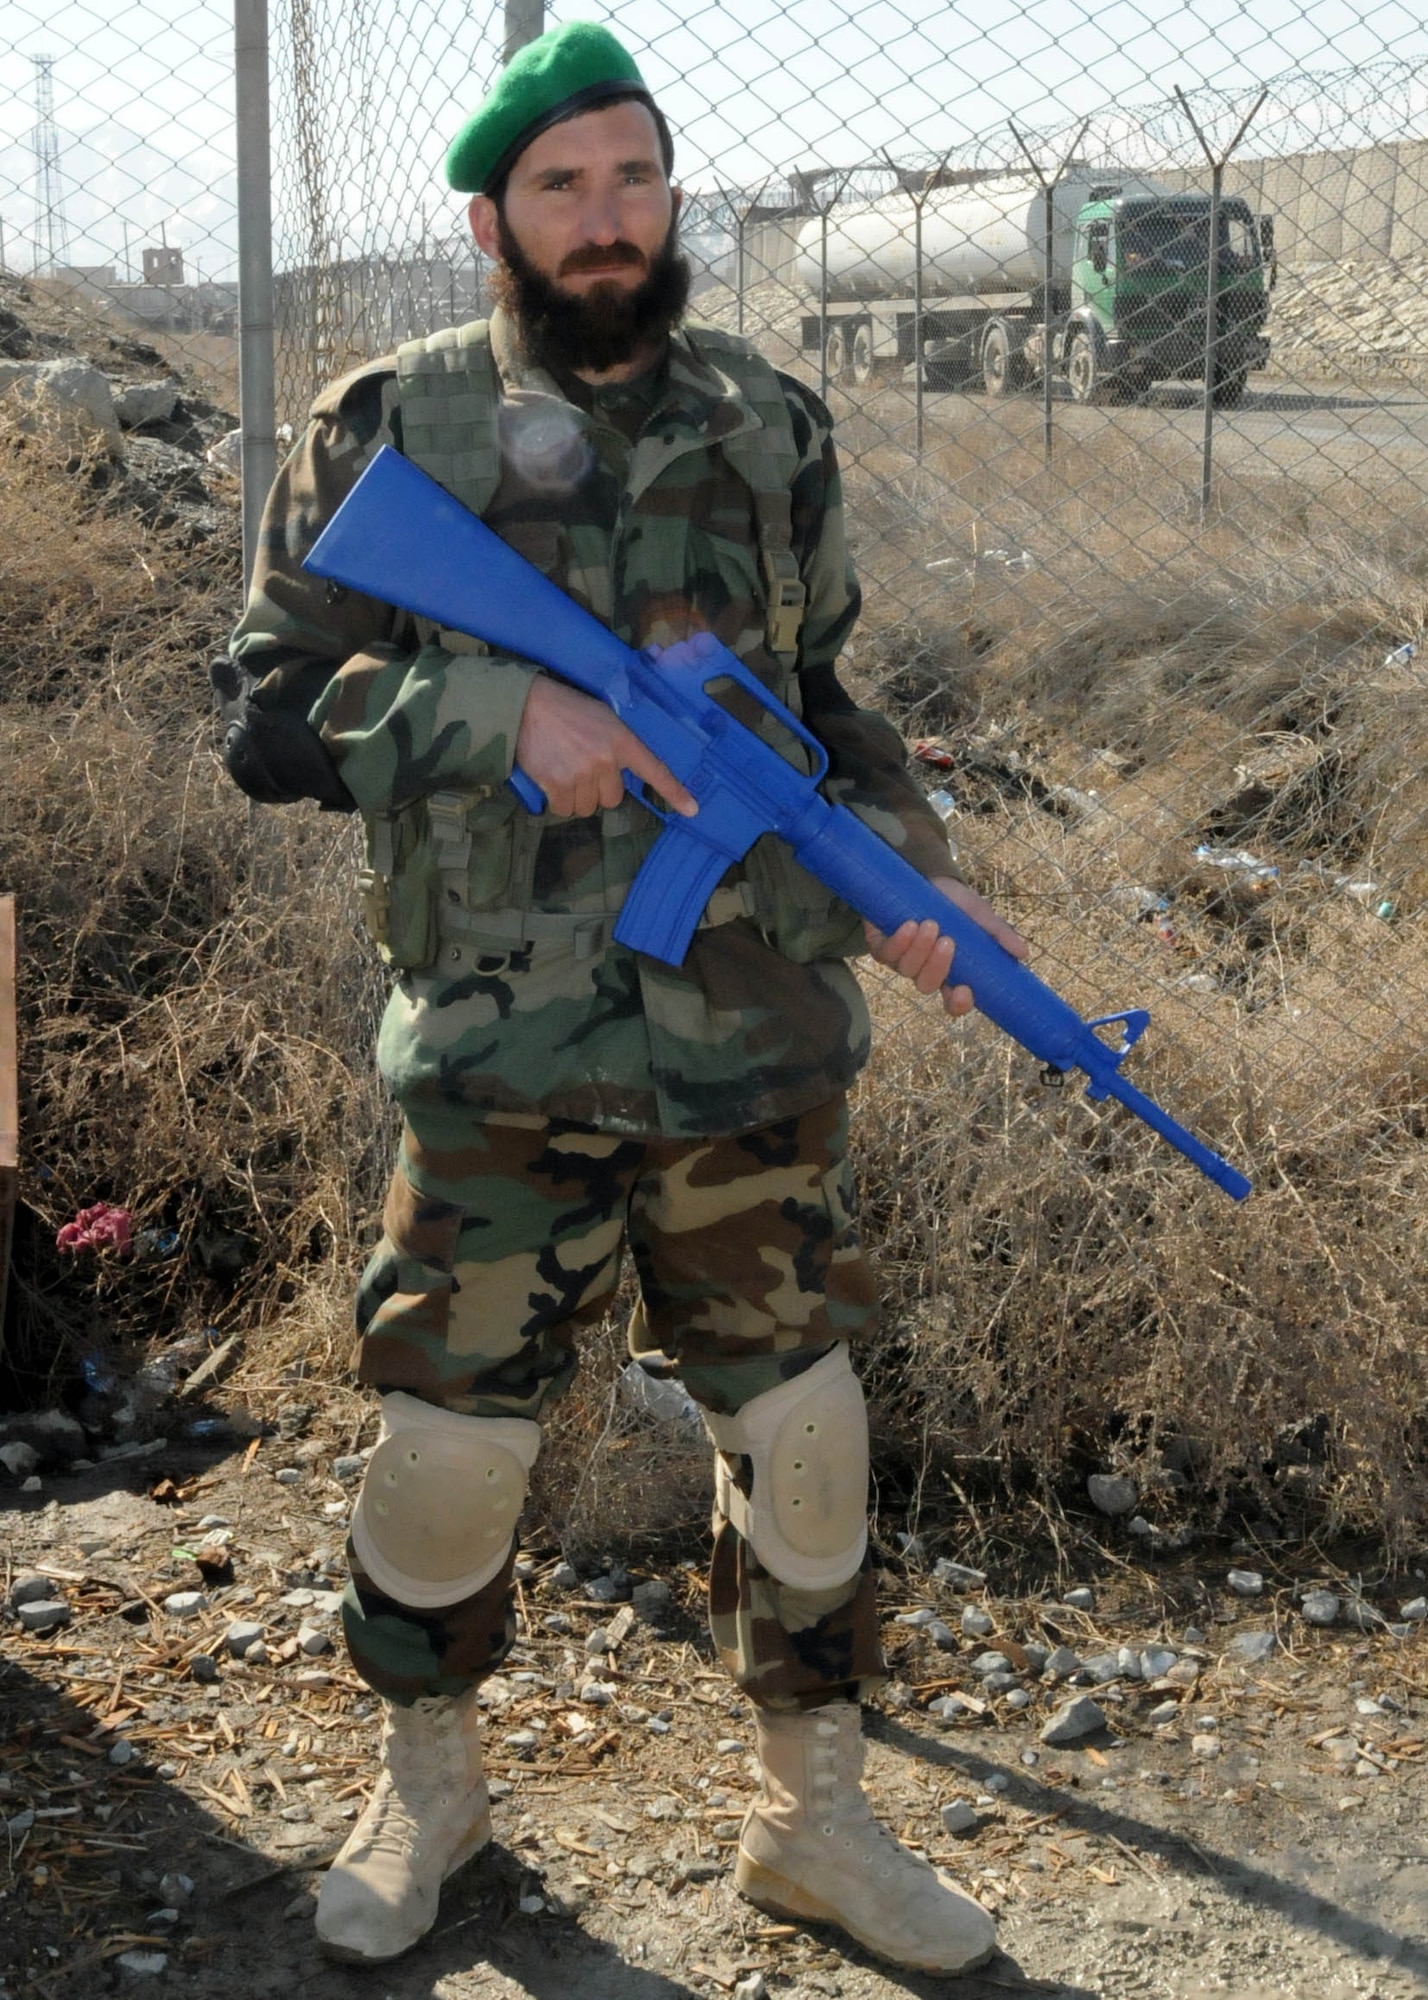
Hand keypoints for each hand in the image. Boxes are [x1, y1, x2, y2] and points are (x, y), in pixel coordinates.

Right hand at [515, 676, 696, 818]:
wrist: (528, 706)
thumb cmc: (566, 710)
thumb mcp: (603, 718)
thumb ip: (617, 745)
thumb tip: (620, 773)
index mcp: (622, 740)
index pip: (654, 770)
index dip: (674, 792)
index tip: (692, 810)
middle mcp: (606, 759)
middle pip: (612, 799)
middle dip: (597, 789)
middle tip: (581, 767)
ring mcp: (582, 773)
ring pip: (587, 807)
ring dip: (576, 797)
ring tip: (564, 770)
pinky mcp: (557, 783)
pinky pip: (564, 809)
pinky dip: (557, 801)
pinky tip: (551, 779)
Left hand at [865, 874, 1027, 1017]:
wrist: (923, 875)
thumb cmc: (953, 902)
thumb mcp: (979, 914)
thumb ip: (999, 934)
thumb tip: (1023, 952)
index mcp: (951, 971)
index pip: (954, 1001)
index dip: (957, 1003)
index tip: (964, 991)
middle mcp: (924, 971)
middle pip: (927, 985)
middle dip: (937, 967)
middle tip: (948, 941)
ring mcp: (901, 960)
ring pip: (907, 969)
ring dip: (919, 949)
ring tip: (930, 924)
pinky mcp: (881, 946)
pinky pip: (887, 952)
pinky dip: (899, 941)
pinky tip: (909, 925)